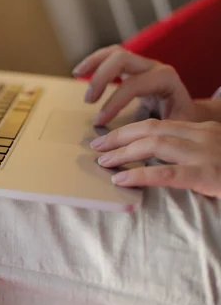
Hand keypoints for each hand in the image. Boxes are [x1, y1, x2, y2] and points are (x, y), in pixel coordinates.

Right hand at [73, 45, 196, 125]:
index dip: (113, 103)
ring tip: (77, 75)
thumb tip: (131, 143)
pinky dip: (94, 61)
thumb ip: (154, 132)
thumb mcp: (174, 129)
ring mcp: (143, 64)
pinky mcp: (134, 67)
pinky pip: (111, 56)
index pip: (132, 85)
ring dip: (94, 63)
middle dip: (101, 78)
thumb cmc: (182, 123)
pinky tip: (80, 71)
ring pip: (114, 52)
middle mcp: (154, 66)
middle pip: (121, 59)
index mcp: (165, 79)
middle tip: (89, 101)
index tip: (99, 122)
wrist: (191, 112)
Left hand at [91, 118, 220, 197]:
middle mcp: (202, 135)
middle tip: (96, 146)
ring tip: (103, 161)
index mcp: (202, 129)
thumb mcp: (216, 153)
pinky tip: (120, 179)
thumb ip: (192, 152)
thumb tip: (158, 161)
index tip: (108, 139)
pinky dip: (139, 175)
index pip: (158, 125)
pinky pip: (167, 173)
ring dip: (123, 152)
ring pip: (154, 145)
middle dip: (119, 137)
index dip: (129, 131)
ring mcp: (205, 154)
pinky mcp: (208, 174)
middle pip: (151, 129)